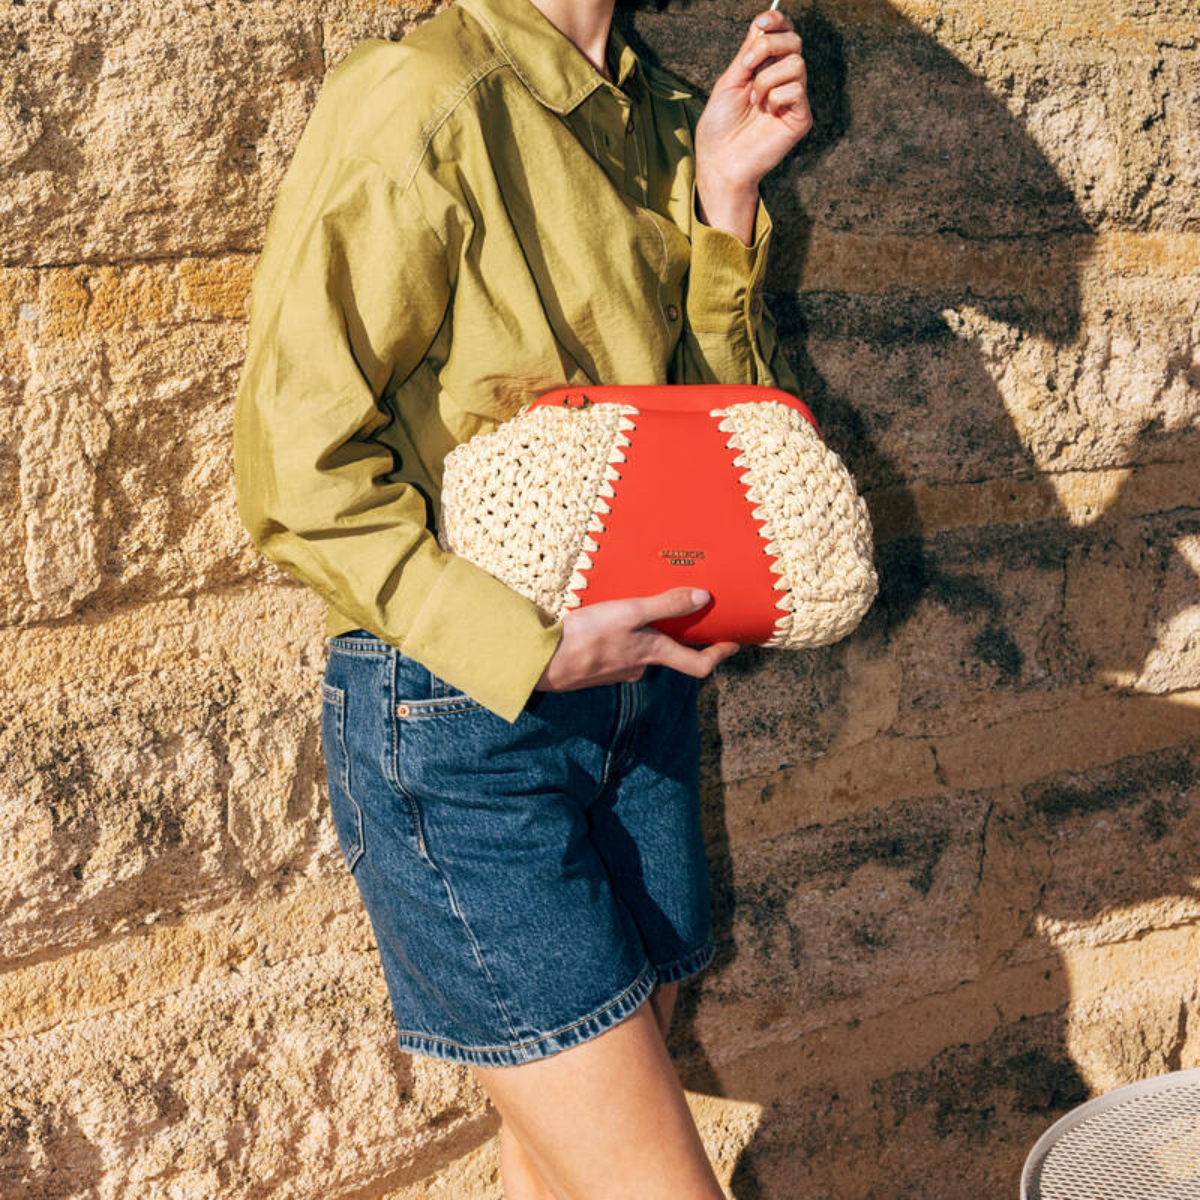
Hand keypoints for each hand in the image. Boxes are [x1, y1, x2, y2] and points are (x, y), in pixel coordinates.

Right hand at [533, 586, 740, 690]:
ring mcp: (618, 670)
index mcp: (654, 653)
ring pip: (641, 651)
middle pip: (669, 653)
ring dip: (644, 634)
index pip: (699, 665)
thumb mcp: (630, 612)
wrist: (544, 662)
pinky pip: (618, 651)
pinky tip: (606, 621)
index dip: (719, 655)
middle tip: (682, 611)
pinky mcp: (598, 668)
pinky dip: (620, 638)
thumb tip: (703, 597)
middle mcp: (640, 666)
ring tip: (637, 608)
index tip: (733, 644)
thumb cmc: (588, 636)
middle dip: (676, 635)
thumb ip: (666, 605)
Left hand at [694, 7, 812, 198]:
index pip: (783, 33)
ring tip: (753, 101)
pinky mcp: (801, 117)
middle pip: (794, 41)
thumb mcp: (730, 81)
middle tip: (746, 68)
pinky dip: (776, 97)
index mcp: (766, 69)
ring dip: (767, 79)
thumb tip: (762, 23)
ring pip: (796, 63)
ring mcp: (794, 99)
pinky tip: (766, 113)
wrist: (720, 161)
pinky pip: (797, 89)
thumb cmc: (720, 126)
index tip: (761, 21)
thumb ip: (748, 53)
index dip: (777, 21)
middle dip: (767, 47)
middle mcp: (783, 80)